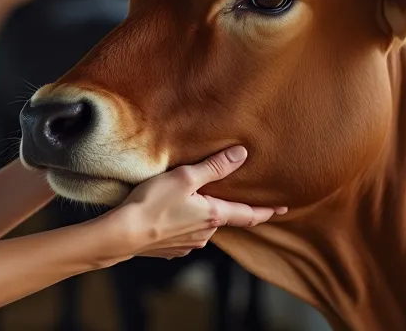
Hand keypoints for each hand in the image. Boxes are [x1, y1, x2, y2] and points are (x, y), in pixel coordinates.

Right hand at [102, 145, 285, 260]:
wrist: (123, 235)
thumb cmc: (152, 203)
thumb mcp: (185, 177)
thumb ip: (215, 167)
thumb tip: (242, 155)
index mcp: (213, 216)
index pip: (248, 215)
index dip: (267, 211)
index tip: (283, 209)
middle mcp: (205, 235)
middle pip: (222, 219)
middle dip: (223, 208)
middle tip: (220, 195)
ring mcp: (188, 245)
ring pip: (202, 227)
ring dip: (200, 216)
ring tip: (185, 201)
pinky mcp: (170, 251)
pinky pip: (183, 235)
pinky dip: (182, 225)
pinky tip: (168, 215)